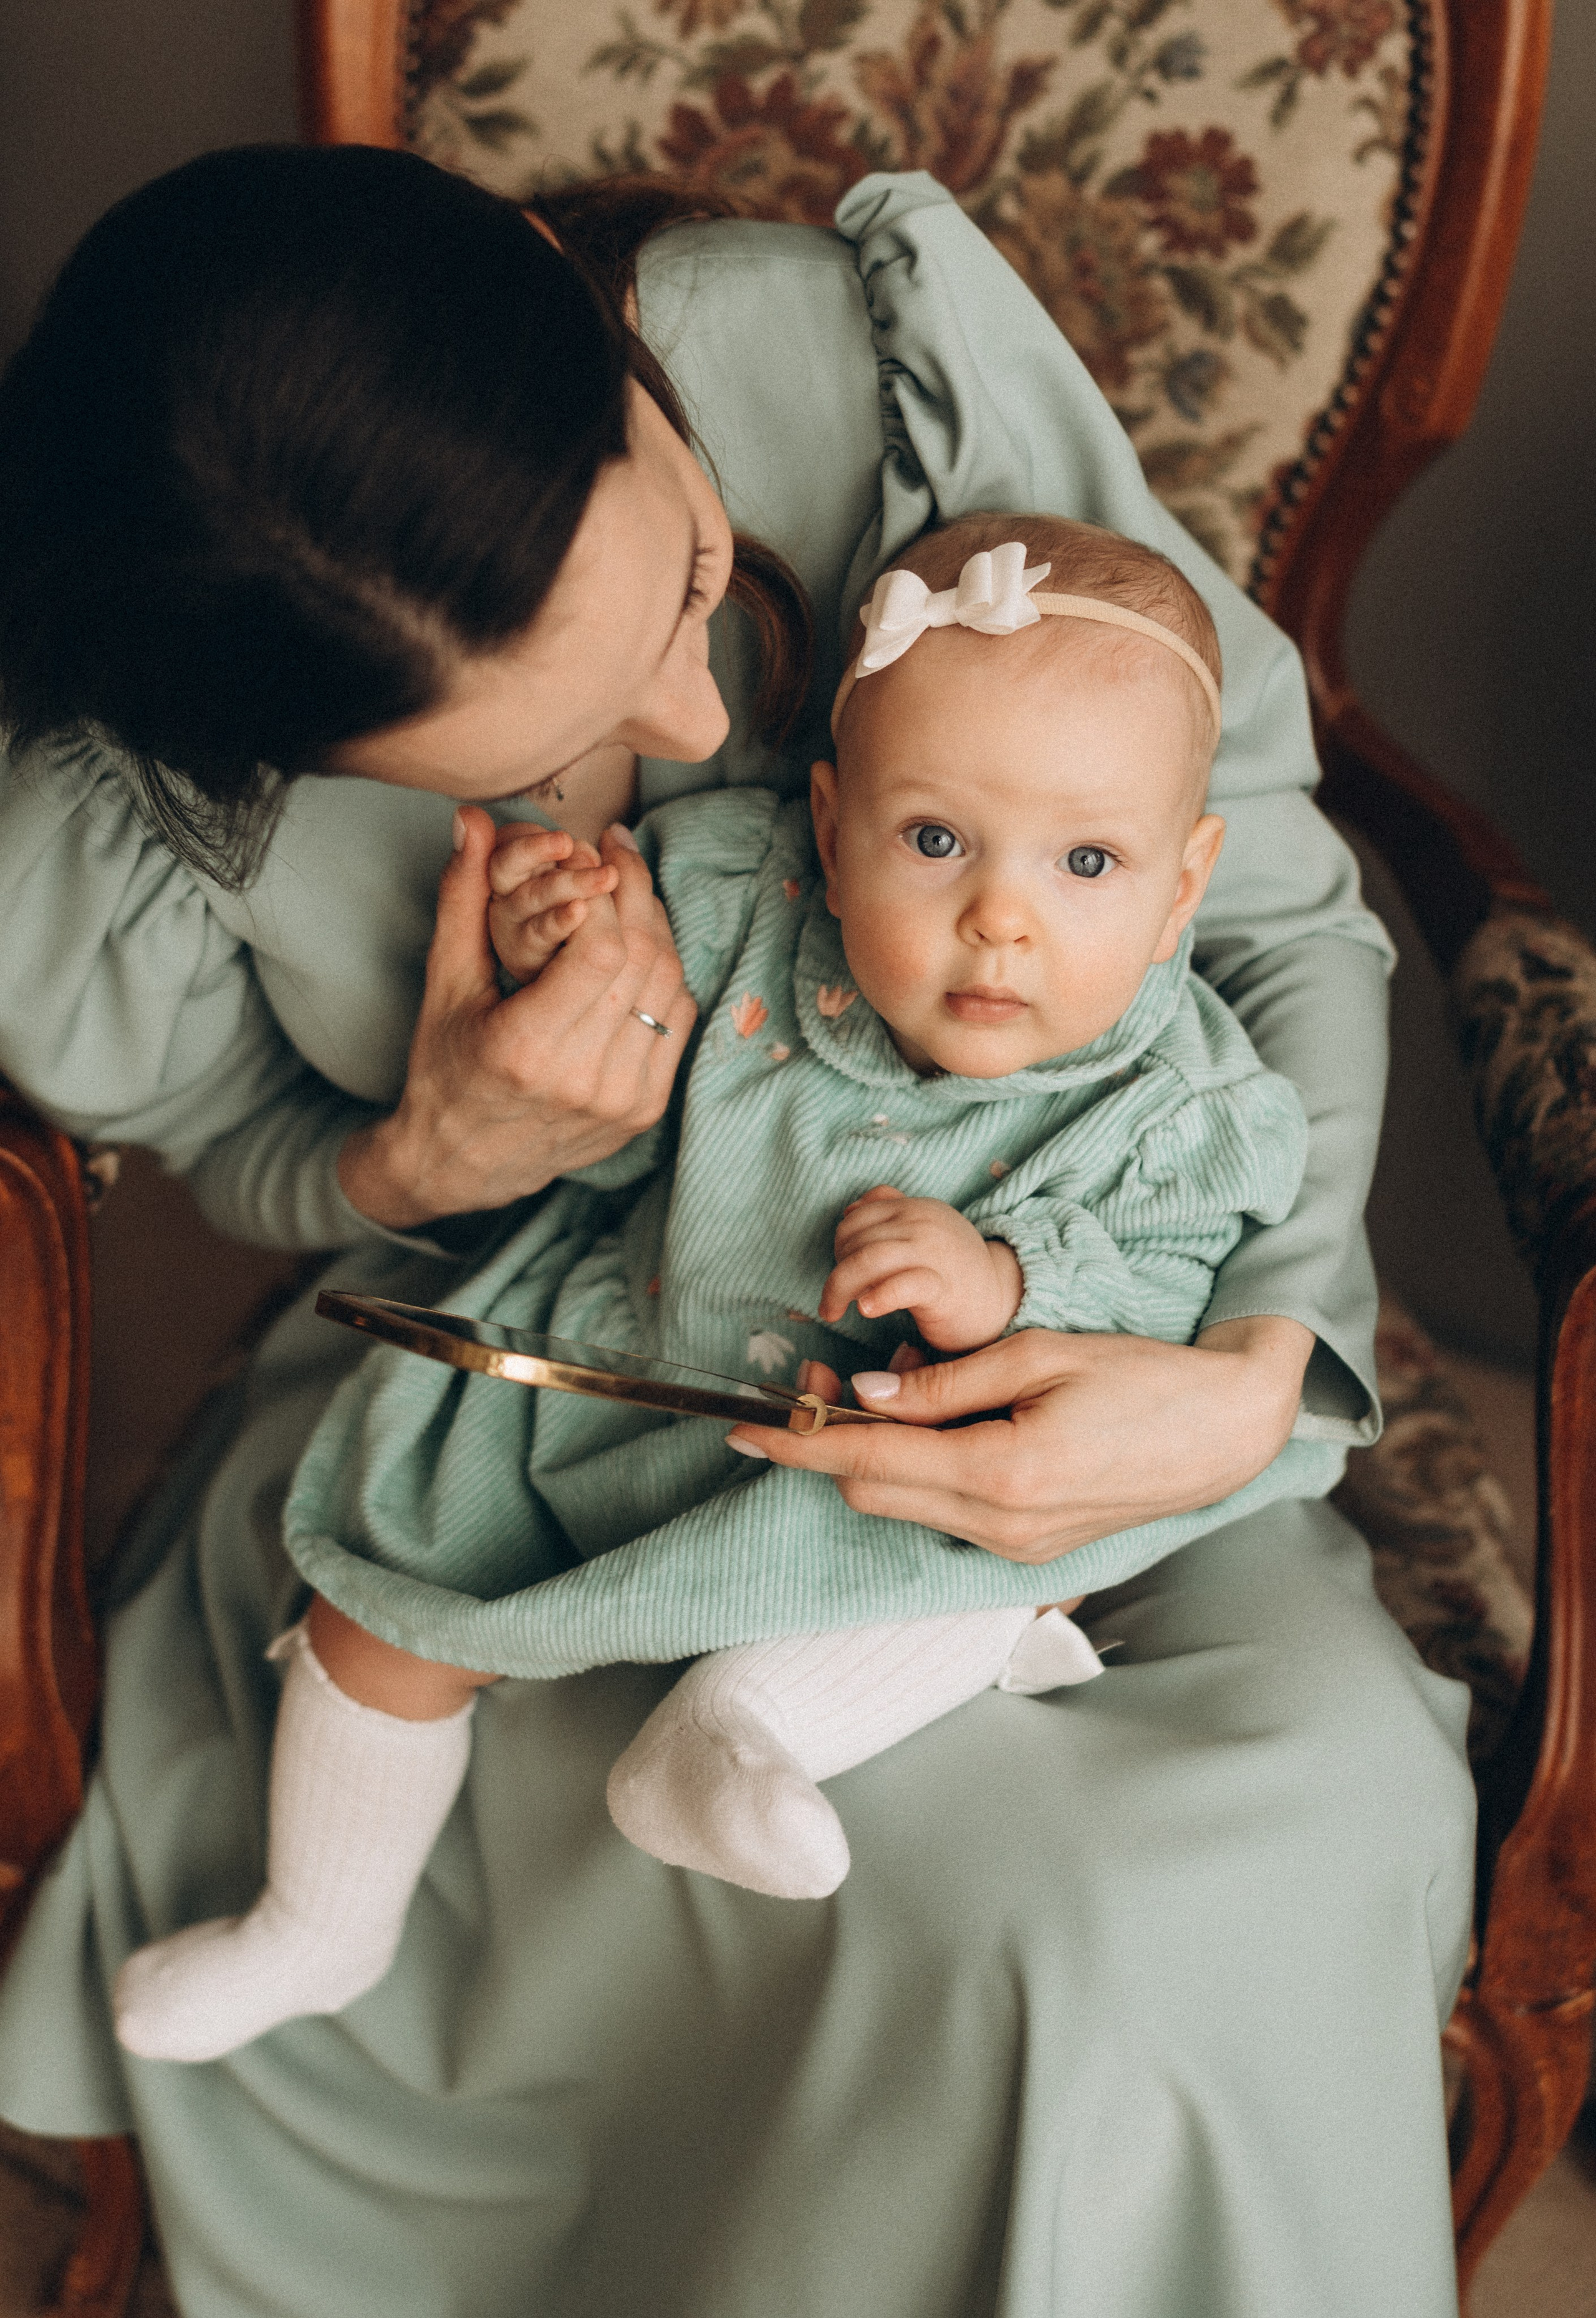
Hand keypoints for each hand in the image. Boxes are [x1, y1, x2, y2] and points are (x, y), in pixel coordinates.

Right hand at [338, 807, 695, 1226]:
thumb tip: (471, 819)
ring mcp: (620, 1099)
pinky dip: (666, 974)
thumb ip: (461, 899)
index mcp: (524, 1047)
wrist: (463, 1162)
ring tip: (629, 891)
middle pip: (643, 962)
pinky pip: (677, 1020)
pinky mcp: (645, 1110)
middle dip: (635, 892)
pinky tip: (640, 945)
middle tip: (618, 851)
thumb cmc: (444, 1066)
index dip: (605, 892)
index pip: (599, 951)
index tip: (592, 851)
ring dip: (657, 927)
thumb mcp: (443, 984)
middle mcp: (580, 1079)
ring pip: (669, 987)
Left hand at [729, 1315, 1314, 1563]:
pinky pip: (944, 1513)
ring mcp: (1016, 1548)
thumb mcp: (1039, 1354)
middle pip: (874, 1493)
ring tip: (871, 1396)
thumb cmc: (1142, 1377)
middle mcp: (1002, 1526)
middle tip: (804, 1386)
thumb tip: (866, 1392)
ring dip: (872, 1460)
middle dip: (825, 1446)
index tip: (741, 1428)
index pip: (868, 1462)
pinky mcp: (1030, 1550)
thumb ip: (944, 1381)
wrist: (1225, 1431)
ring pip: (906, 1506)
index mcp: (1001, 1474)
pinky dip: (917, 1473)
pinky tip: (928, 1426)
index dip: (797, 1444)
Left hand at [819, 1184, 1022, 1349]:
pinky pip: (901, 1286)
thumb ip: (892, 1213)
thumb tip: (851, 1208)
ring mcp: (934, 1252)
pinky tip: (866, 1309)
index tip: (841, 1273)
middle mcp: (923, 1223)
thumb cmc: (955, 1271)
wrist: (1004, 1300)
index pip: (857, 1217)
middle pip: (855, 1239)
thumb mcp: (925, 1231)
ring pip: (868, 1259)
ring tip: (834, 1312)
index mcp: (916, 1208)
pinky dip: (877, 1296)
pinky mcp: (942, 1287)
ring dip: (839, 1287)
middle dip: (836, 1271)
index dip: (839, 1246)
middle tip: (833, 1300)